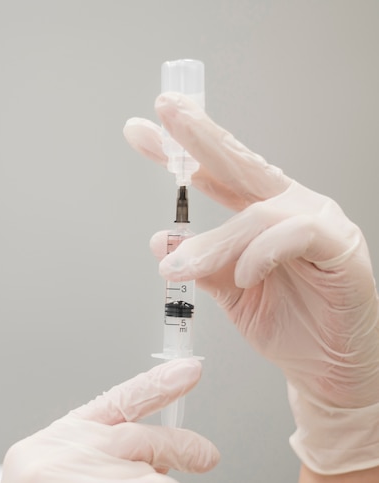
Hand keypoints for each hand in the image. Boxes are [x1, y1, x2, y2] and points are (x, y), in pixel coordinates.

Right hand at [0, 359, 218, 482]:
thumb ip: (91, 466)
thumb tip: (153, 458)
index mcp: (41, 449)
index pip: (107, 403)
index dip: (154, 383)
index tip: (188, 369)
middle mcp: (53, 458)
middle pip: (137, 434)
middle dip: (182, 444)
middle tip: (206, 456)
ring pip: (152, 470)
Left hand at [124, 92, 378, 474]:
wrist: (327, 370)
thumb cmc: (288, 326)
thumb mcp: (229, 293)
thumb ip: (200, 265)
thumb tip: (160, 241)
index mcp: (261, 216)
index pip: (215, 174)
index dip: (179, 151)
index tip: (141, 130)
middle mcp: (289, 209)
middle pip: (240, 162)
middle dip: (200, 135)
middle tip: (167, 112)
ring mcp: (318, 224)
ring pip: (257, 211)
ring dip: (211, 241)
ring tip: (179, 269)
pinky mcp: (340, 249)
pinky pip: (296, 234)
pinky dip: (260, 253)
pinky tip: (244, 275)